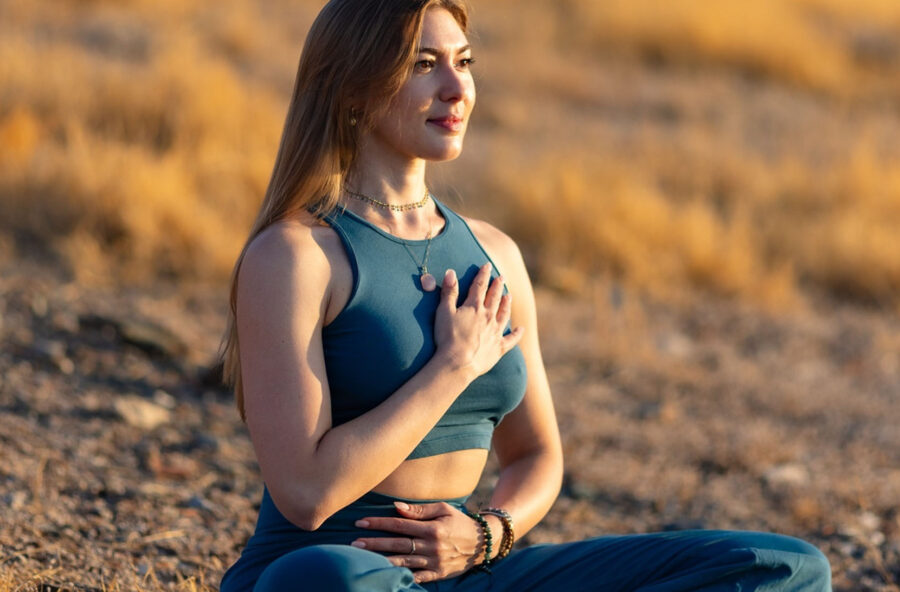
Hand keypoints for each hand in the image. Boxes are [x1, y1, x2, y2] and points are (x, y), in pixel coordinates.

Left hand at [350, 501, 481, 583]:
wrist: (482, 542)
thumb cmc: (459, 521)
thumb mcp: (443, 509)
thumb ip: (420, 510)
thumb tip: (396, 507)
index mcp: (432, 528)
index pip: (399, 524)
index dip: (378, 523)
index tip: (360, 522)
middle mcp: (432, 546)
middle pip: (397, 545)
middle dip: (374, 544)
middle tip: (354, 545)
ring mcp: (434, 562)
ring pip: (403, 562)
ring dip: (381, 561)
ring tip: (362, 560)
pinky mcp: (438, 574)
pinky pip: (417, 577)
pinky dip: (402, 578)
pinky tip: (385, 577)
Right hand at [434, 263, 523, 377]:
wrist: (458, 363)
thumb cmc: (447, 337)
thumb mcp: (444, 311)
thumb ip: (449, 292)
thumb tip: (451, 272)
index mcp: (474, 307)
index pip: (479, 286)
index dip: (483, 274)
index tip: (487, 265)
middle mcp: (488, 317)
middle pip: (494, 297)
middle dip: (497, 286)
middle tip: (502, 277)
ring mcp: (495, 332)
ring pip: (504, 314)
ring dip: (507, 304)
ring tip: (509, 296)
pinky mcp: (498, 348)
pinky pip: (511, 339)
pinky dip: (517, 334)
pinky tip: (521, 329)